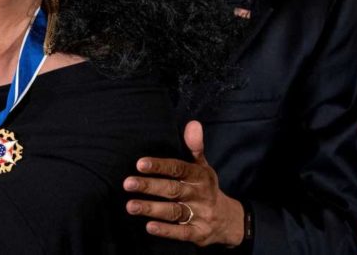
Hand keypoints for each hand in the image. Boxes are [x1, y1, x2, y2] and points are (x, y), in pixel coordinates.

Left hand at [123, 120, 244, 246]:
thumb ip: (195, 146)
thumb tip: (193, 123)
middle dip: (149, 186)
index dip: (159, 166)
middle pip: (172, 189)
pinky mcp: (198, 234)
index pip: (178, 168)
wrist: (228, 220)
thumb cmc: (206, 187)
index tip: (139, 163)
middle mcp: (200, 194)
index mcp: (200, 176)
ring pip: (173, 211)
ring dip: (151, 208)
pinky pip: (182, 233)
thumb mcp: (203, 166)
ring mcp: (200, 215)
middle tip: (127, 183)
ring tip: (130, 206)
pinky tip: (149, 226)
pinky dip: (166, 230)